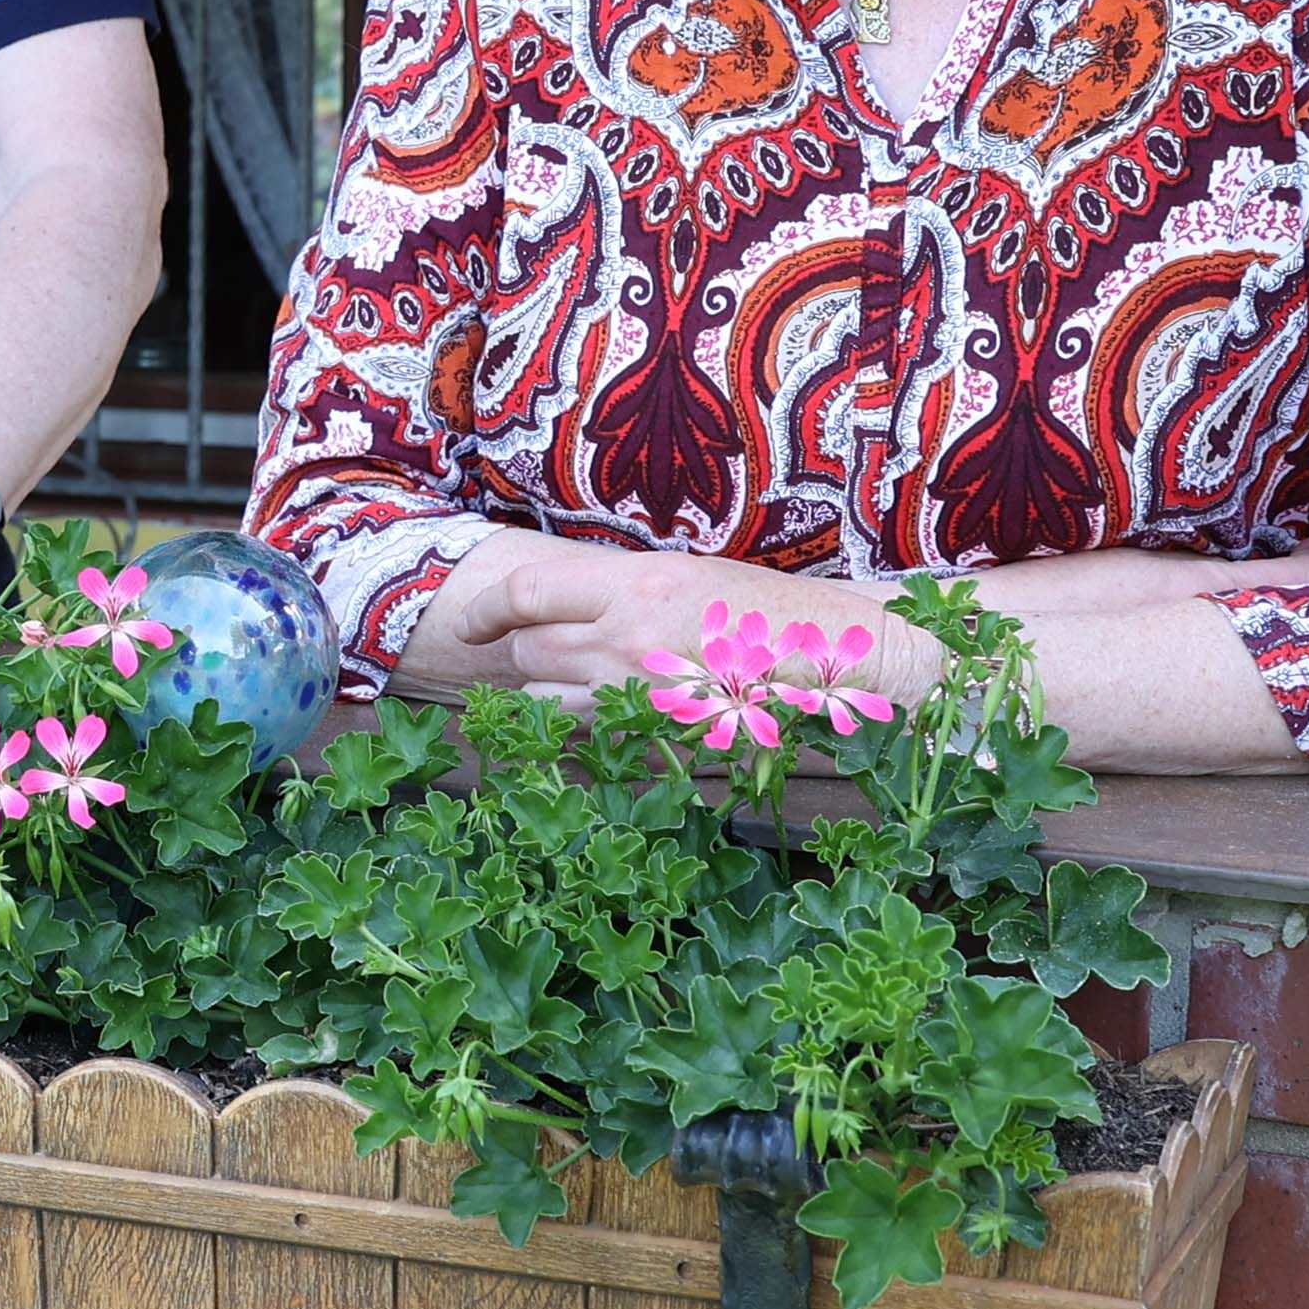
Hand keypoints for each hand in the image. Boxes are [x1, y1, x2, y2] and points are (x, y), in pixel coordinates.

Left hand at [398, 528, 941, 711]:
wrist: (843, 657)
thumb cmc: (765, 608)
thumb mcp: (687, 575)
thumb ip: (620, 590)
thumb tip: (564, 604)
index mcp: (636, 584)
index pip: (527, 594)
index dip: (482, 610)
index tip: (466, 622)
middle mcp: (629, 638)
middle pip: (528, 650)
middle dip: (523, 649)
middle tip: (547, 644)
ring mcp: (644, 694)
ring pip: (550, 698)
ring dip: (547, 689)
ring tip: (583, 673)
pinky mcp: (662, 733)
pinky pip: (591, 731)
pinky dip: (581, 720)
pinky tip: (608, 705)